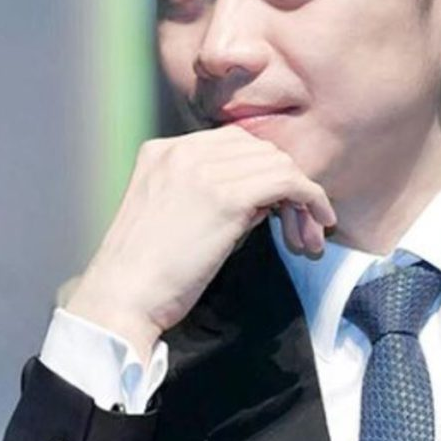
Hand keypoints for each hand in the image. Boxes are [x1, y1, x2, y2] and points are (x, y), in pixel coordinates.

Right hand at [66, 126, 335, 359]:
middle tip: (299, 223)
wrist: (122, 297)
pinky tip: (319, 221)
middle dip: (284, 180)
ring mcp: (203, 170)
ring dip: (301, 194)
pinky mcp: (226, 197)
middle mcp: (181, 151)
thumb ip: (210, 194)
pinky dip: (311, 198)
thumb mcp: (171, 216)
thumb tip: (264, 198)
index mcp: (161, 151)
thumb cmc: (145, 273)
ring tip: (308, 233)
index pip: (231, 142)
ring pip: (277, 162)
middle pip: (258, 148)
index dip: (260, 170)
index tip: (276, 206)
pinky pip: (287, 182)